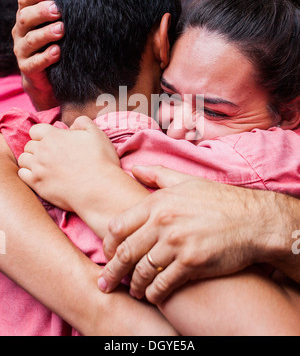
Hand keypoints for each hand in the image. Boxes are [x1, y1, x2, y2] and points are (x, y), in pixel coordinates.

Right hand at [12, 0, 64, 110]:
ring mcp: (22, 50)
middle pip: (25, 18)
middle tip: (57, 9)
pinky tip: (57, 52)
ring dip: (45, 33)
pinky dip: (46, 57)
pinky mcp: (27, 68)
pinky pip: (35, 62)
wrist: (46, 78)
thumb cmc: (54, 43)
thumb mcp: (55, 25)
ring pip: (31, 40)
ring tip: (61, 29)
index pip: (24, 0)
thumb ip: (60, 12)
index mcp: (26, 17)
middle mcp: (21, 32)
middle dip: (41, 12)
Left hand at [18, 116, 119, 211]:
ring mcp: (38, 168)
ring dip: (31, 160)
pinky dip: (27, 173)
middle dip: (37, 147)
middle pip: (29, 145)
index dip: (42, 134)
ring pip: (23, 159)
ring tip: (43, 165)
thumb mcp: (97, 134)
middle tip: (50, 155)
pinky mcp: (38, 184)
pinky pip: (22, 175)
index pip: (35, 130)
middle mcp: (43, 151)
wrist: (99, 189)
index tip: (51, 140)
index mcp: (55, 136)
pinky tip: (39, 175)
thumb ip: (83, 122)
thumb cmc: (100, 161)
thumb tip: (74, 124)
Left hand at [98, 166, 263, 303]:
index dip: (108, 244)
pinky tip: (152, 295)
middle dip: (113, 271)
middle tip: (106, 282)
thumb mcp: (186, 180)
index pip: (118, 226)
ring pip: (142, 271)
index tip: (108, 254)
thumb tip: (134, 169)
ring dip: (134, 285)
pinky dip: (154, 293)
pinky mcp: (192, 263)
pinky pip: (163, 284)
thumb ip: (157, 174)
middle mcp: (163, 222)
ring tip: (133, 290)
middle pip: (125, 252)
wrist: (253, 219)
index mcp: (158, 202)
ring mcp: (177, 243)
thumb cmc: (220, 199)